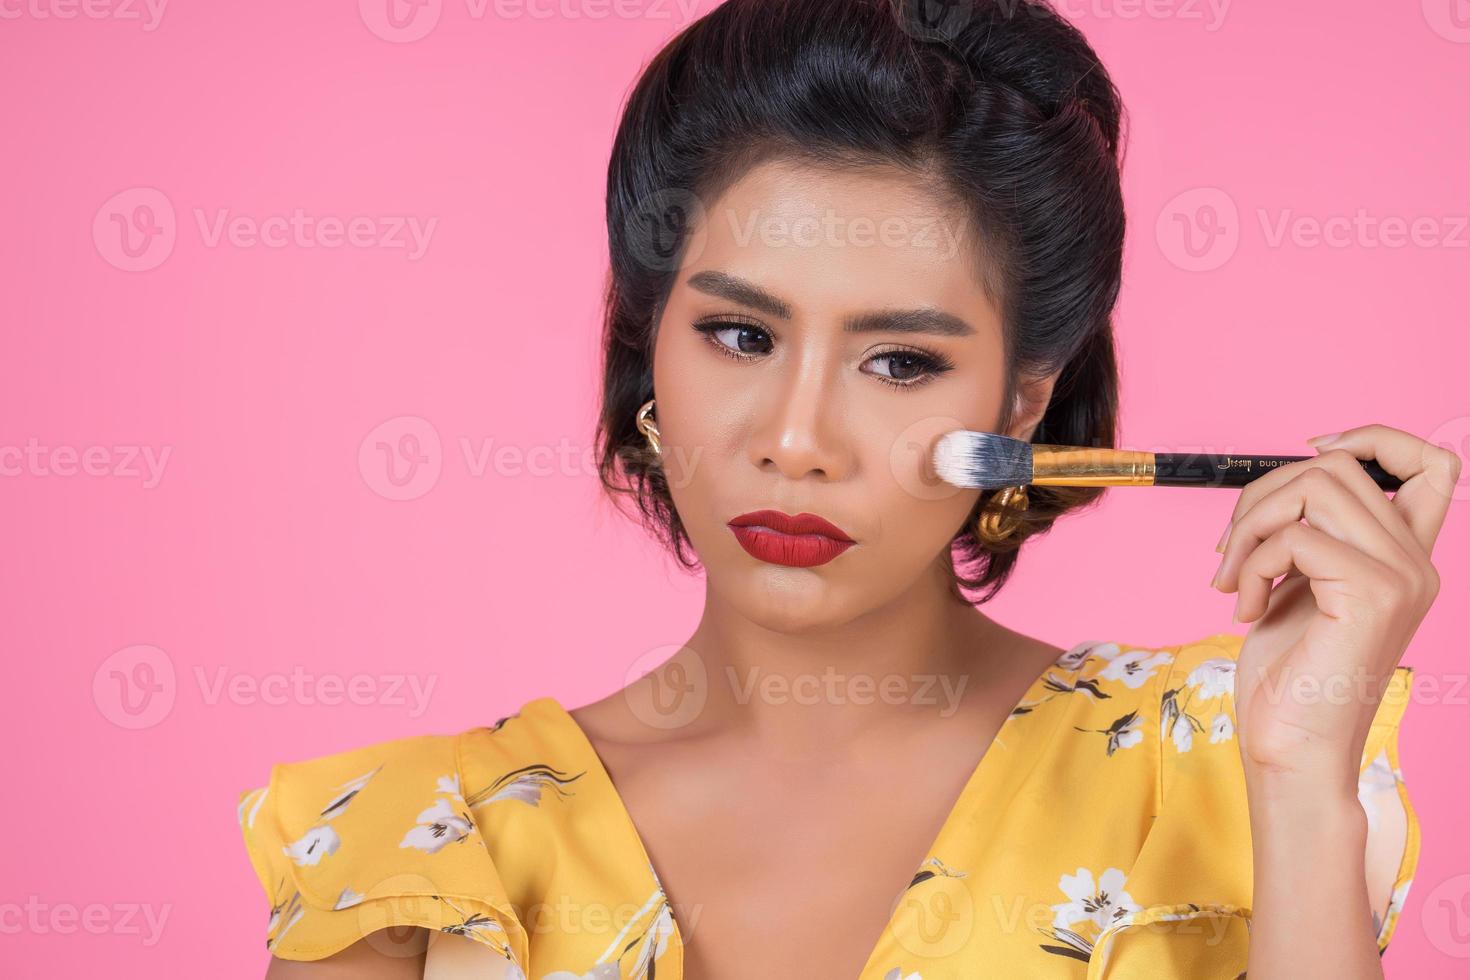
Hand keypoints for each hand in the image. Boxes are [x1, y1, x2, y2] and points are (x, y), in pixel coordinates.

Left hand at [1210, 423, 1458, 784]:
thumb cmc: (1289, 678)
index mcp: (1405, 558)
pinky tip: (1243, 606)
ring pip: (1317, 485)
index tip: (1310, 451)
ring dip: (1252, 525)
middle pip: (1339, 466)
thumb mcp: (1300, 588)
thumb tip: (1281, 487)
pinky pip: (1295, 536)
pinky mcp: (1372, 594)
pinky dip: (1252, 563)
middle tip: (1230, 552)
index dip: (1371, 438)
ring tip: (1232, 578)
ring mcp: (1402, 576)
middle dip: (1262, 496)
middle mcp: (1417, 563)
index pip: (1430, 463)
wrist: (1291, 748)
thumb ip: (1309, 537)